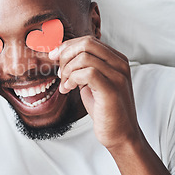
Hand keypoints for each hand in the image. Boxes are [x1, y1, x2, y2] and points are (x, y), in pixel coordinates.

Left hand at [49, 36, 141, 150]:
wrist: (120, 134)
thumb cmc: (104, 108)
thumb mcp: (91, 81)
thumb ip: (82, 66)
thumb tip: (59, 53)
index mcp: (116, 59)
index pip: (88, 40)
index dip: (67, 46)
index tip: (54, 57)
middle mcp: (120, 64)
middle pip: (86, 43)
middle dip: (66, 55)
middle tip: (60, 72)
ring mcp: (118, 76)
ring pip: (84, 57)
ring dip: (67, 70)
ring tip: (65, 85)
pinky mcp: (112, 89)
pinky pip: (87, 73)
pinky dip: (72, 79)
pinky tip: (68, 89)